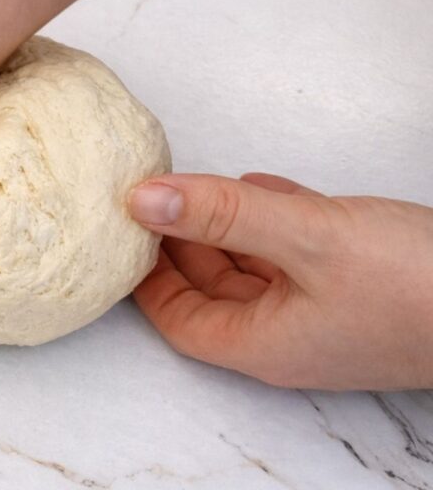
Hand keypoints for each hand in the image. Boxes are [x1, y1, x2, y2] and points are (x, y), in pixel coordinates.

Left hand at [128, 172, 432, 389]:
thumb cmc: (417, 285)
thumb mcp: (308, 238)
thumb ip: (223, 214)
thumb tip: (142, 199)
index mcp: (262, 342)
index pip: (179, 319)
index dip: (147, 279)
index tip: (125, 232)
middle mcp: (288, 335)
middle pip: (212, 292)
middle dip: (182, 245)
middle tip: (156, 199)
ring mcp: (325, 313)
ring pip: (256, 269)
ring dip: (227, 229)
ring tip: (199, 187)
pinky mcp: (358, 288)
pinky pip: (297, 256)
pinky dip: (273, 222)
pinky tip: (263, 189)